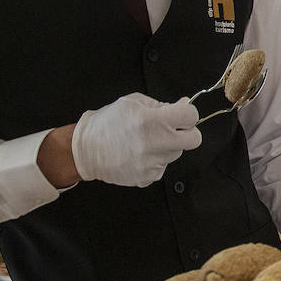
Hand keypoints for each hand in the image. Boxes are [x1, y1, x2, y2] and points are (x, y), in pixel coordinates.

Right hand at [71, 93, 201, 186]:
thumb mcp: (133, 103)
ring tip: (146, 142)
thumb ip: (162, 104)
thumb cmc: (107, 124)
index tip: (181, 115)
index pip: (191, 116)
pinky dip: (156, 160)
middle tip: (171, 130)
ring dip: (168, 147)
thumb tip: (185, 104)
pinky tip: (140, 154)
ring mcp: (152, 163)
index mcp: (153, 120)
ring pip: (177, 153)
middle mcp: (155, 143)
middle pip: (194, 139)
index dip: (188, 114)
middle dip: (187, 133)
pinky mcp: (148, 177)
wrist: (85, 149)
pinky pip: (163, 166)